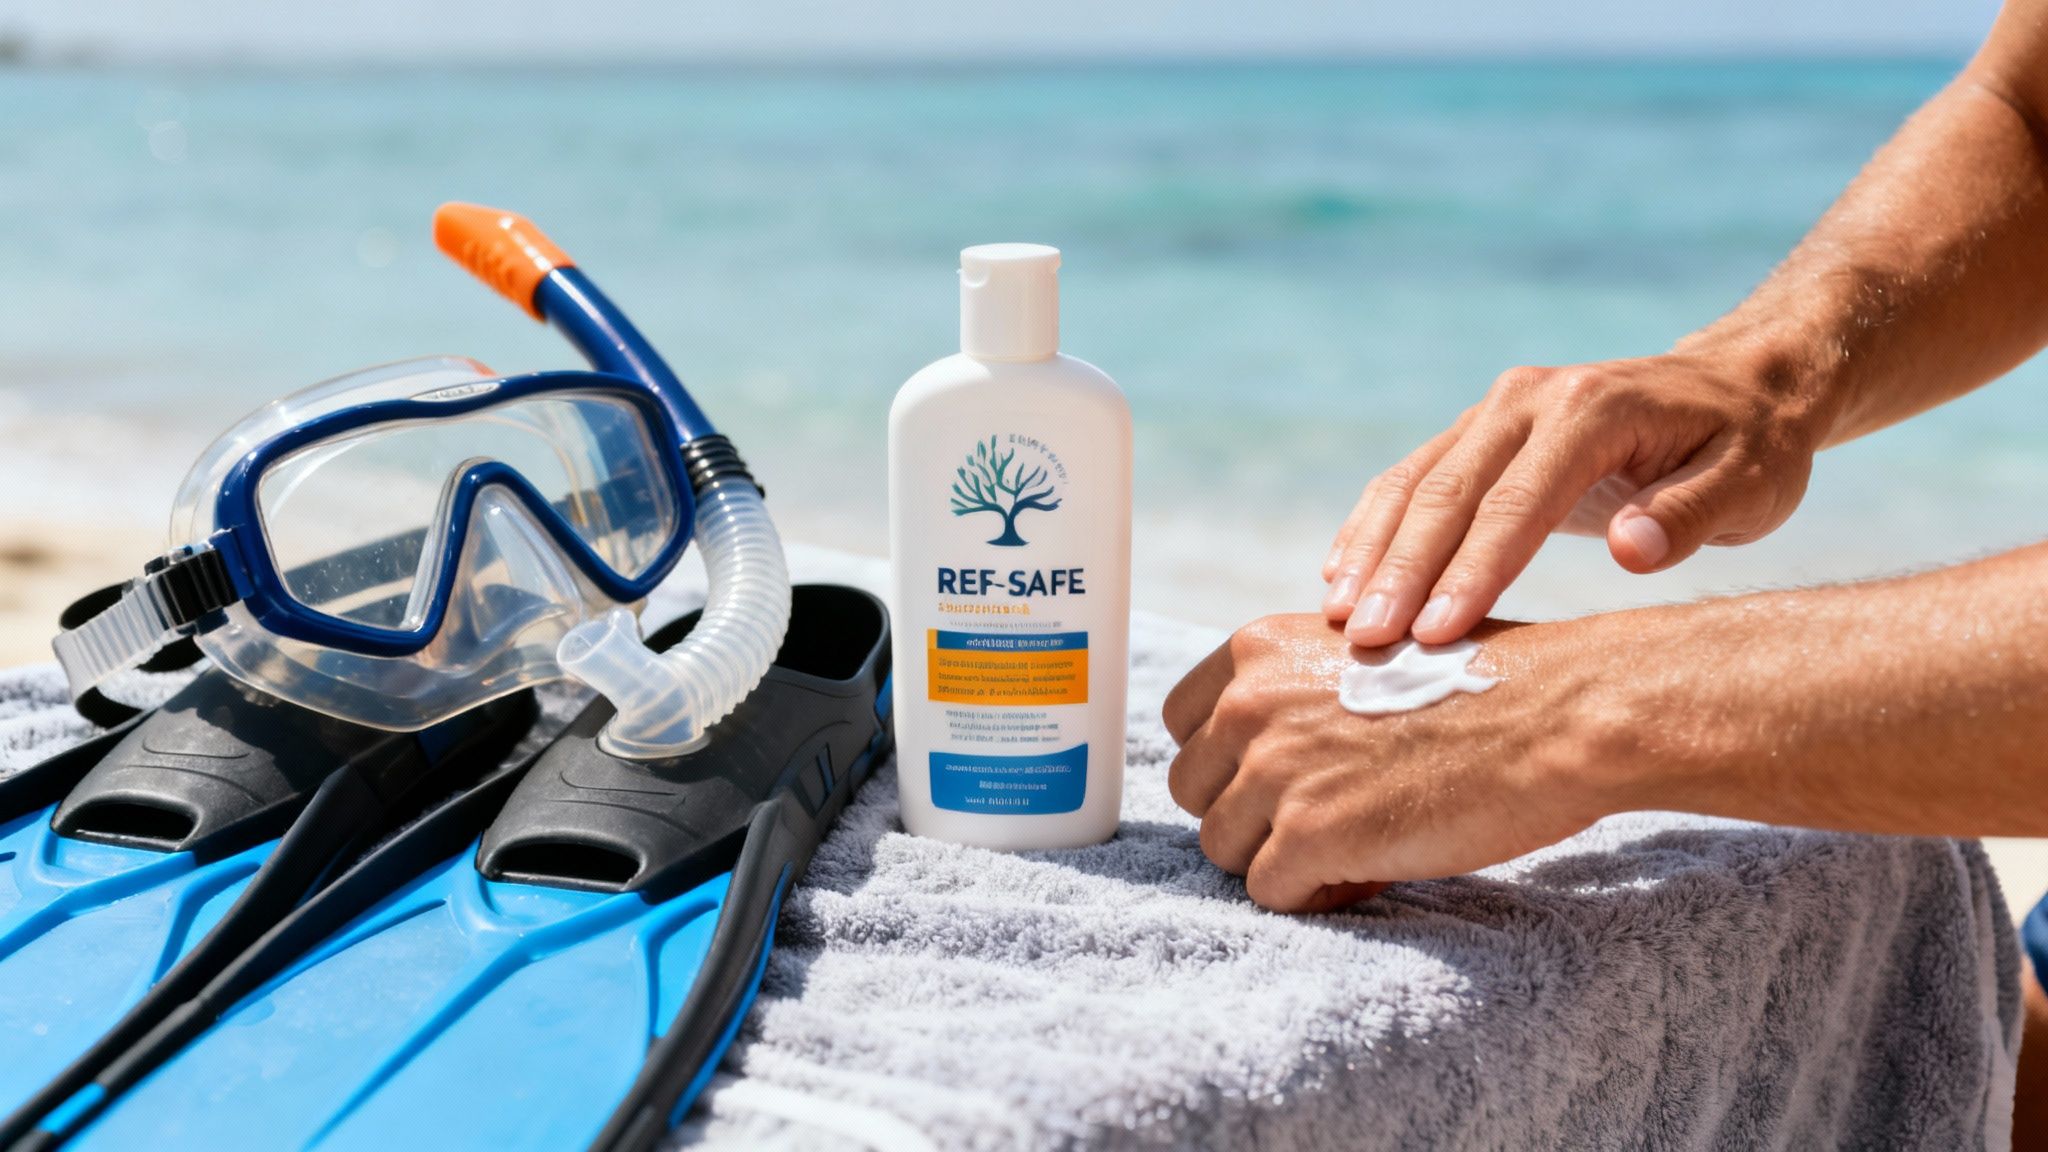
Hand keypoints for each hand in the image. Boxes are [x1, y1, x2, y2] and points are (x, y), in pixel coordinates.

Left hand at [1163, 612, 1626, 912]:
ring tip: (1358, 845)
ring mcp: (1275, 769)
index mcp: (1259, 647)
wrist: (1556, 715)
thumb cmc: (1484, 683)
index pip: (1184, 723)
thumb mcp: (1364, 647)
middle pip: (1195, 790)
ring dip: (1283, 859)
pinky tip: (1374, 870)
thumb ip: (1294, 688)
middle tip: (1327, 818)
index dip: (1232, 762)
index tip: (1288, 776)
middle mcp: (1251, 702)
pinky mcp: (1311, 833)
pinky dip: (1316, 895)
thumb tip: (1252, 750)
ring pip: (1223, 848)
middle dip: (1251, 814)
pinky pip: (1270, 892)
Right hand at [1321, 350, 1829, 646]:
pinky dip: (1372, 527)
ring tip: (1337, 619)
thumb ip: (1690, 517)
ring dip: (1372, 552)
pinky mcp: (1478, 430)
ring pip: (1414, 483)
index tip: (1434, 636)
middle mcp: (1529, 398)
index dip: (1471, 572)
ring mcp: (1496, 409)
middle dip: (1401, 572)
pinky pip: (1412, 478)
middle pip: (1448, 493)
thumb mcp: (1751, 486)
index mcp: (1591, 410)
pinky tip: (1342, 577)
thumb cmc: (1752, 447)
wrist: (1739, 384)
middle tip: (1365, 642)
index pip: (1516, 503)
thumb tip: (1630, 550)